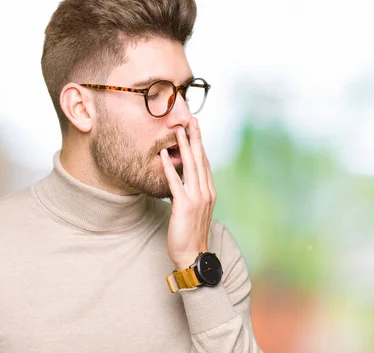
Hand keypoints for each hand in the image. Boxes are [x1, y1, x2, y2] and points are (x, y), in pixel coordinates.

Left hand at [160, 118, 215, 269]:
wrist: (192, 254)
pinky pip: (176, 182)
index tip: (196, 129)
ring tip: (178, 130)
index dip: (200, 144)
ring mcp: (197, 198)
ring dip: (184, 146)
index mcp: (209, 192)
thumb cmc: (190, 233)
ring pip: (191, 166)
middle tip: (192, 119)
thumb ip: (192, 193)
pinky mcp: (184, 205)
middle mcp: (206, 192)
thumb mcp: (194, 210)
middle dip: (196, 138)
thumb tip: (184, 180)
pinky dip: (170, 167)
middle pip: (200, 159)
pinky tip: (164, 155)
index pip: (205, 163)